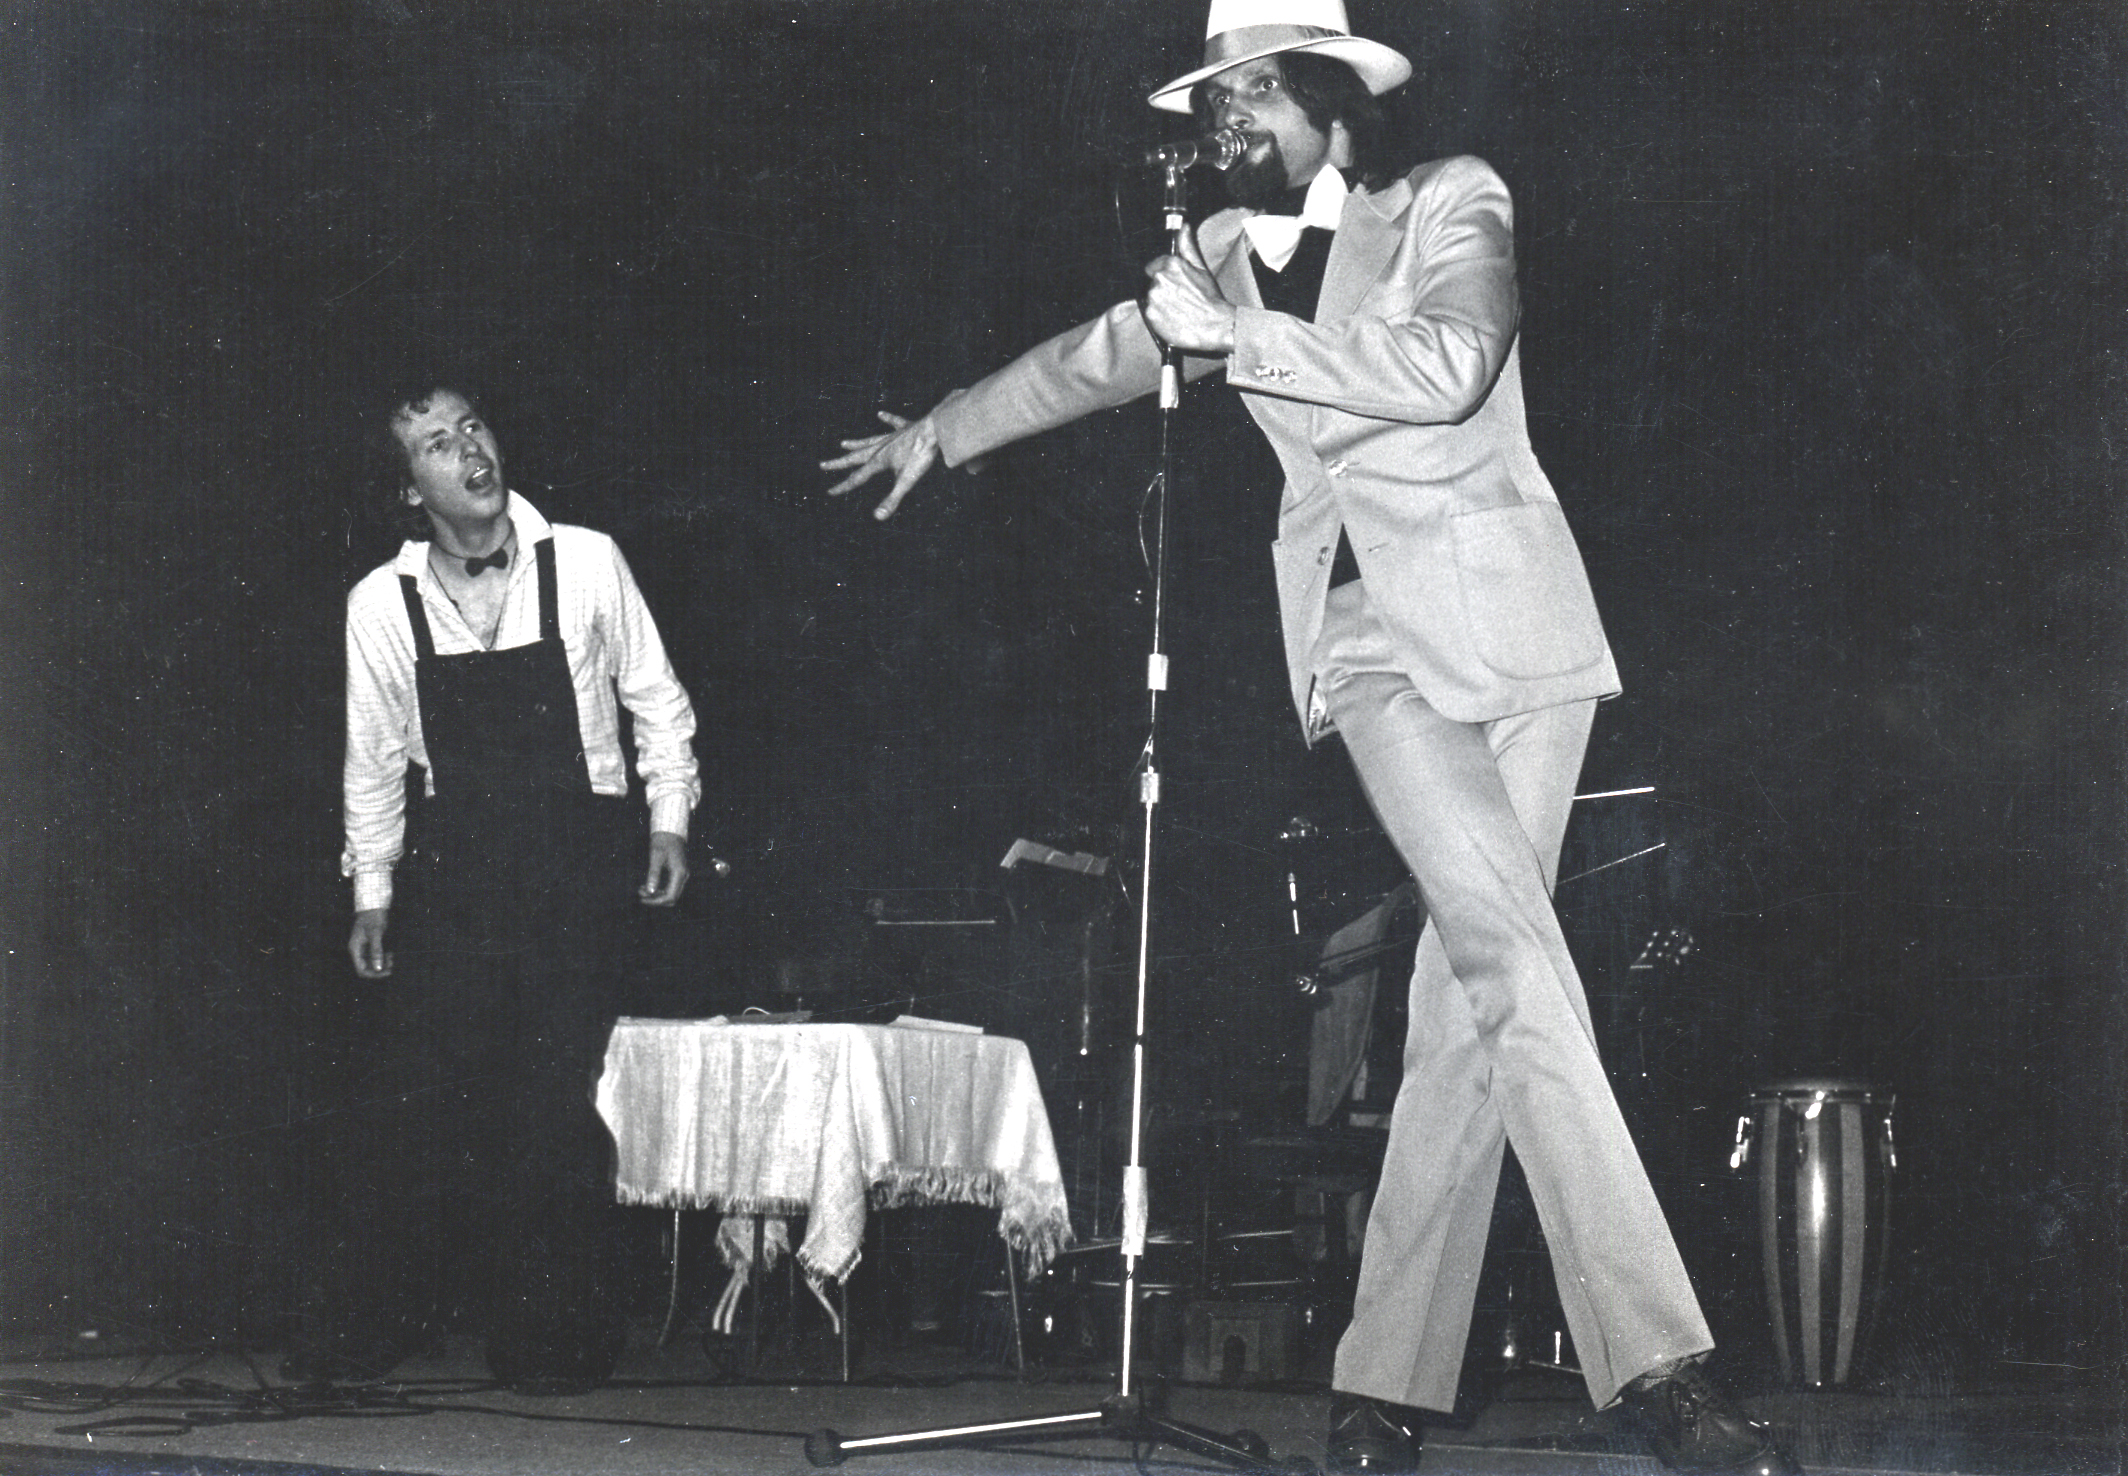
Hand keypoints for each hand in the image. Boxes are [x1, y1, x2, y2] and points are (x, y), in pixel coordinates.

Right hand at [349, 909, 392, 977]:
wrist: (374, 905)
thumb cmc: (373, 918)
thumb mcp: (375, 934)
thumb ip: (376, 951)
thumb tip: (378, 968)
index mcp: (355, 949)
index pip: (361, 970)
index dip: (374, 974)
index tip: (387, 972)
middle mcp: (358, 951)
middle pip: (368, 968)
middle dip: (380, 969)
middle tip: (393, 965)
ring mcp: (364, 948)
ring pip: (373, 963)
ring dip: (383, 964)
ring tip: (393, 959)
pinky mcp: (371, 944)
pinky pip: (376, 956)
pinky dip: (384, 957)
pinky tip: (391, 954)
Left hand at [640, 830, 688, 905]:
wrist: (670, 831)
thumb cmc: (662, 841)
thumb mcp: (655, 857)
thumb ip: (653, 874)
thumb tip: (649, 891)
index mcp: (679, 873)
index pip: (670, 896)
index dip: (655, 901)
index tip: (642, 899)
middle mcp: (683, 876)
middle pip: (672, 898)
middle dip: (655, 899)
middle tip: (640, 894)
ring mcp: (682, 875)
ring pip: (671, 894)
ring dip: (656, 895)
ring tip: (641, 890)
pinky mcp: (679, 874)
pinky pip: (670, 888)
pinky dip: (659, 890)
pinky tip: (648, 886)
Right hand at [823, 410, 940, 520]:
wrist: (935, 430)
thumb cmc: (921, 455)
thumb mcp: (906, 481)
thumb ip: (892, 499)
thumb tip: (878, 517)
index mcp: (879, 460)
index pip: (857, 477)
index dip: (843, 487)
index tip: (829, 492)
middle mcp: (881, 447)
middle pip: (856, 457)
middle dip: (839, 463)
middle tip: (823, 464)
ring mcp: (893, 437)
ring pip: (870, 441)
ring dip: (856, 443)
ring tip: (843, 443)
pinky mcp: (906, 429)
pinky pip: (894, 423)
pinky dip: (888, 419)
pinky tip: (881, 414)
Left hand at [1143, 225, 1235, 354]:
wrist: (1216, 325)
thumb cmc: (1210, 298)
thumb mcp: (1201, 268)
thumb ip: (1187, 247)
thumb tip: (1183, 227)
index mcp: (1171, 265)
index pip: (1154, 266)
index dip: (1165, 275)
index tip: (1175, 284)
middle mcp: (1159, 279)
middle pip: (1153, 283)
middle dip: (1163, 289)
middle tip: (1180, 298)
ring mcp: (1154, 298)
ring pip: (1151, 298)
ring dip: (1161, 303)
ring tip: (1178, 309)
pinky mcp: (1151, 315)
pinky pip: (1150, 313)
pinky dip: (1159, 316)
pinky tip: (1173, 318)